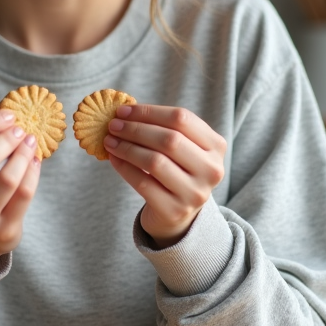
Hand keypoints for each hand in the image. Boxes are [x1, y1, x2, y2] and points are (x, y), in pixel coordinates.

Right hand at [0, 110, 40, 274]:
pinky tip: (34, 161)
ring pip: (7, 179)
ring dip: (23, 154)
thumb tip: (7, 117)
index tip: (8, 115)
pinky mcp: (2, 233)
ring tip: (30, 142)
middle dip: (6, 139)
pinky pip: (24, 195)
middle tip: (20, 129)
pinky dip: (33, 172)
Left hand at [103, 104, 226, 247]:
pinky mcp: (175, 211)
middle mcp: (211, 170)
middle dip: (135, 129)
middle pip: (169, 139)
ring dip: (127, 147)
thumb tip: (124, 112)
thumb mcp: (181, 148)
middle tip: (112, 125)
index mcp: (216, 146)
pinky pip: (143, 183)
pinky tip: (113, 158)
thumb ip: (161, 128)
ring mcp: (195, 193)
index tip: (123, 110)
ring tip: (110, 141)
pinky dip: (124, 167)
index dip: (149, 112)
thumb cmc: (175, 170)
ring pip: (155, 161)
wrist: (177, 214)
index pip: (181, 118)